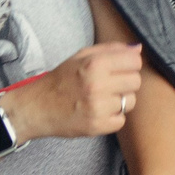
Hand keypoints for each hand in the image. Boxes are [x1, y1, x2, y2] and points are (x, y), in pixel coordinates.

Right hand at [16, 43, 146, 140]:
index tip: (120, 69)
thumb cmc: (60, 80)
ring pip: (130, 102)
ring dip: (119, 101)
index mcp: (94, 64)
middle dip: (125, 82)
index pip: (134, 62)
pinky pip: (121, 120)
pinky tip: (98, 112)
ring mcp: (98, 107)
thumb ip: (110, 50)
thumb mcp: (80, 57)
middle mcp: (98, 85)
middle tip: (109, 85)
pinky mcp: (98, 126)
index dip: (129, 65)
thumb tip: (137, 48)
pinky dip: (112, 117)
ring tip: (101, 99)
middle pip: (136, 82)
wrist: (37, 107)